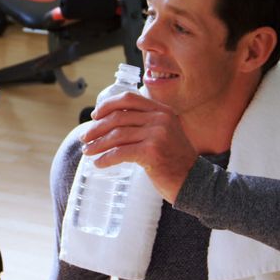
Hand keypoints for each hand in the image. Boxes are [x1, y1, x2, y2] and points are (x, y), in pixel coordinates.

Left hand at [80, 91, 197, 202]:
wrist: (194, 181)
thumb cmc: (174, 160)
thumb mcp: (164, 133)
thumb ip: (146, 123)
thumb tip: (111, 122)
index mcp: (162, 110)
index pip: (128, 98)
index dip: (107, 105)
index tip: (95, 116)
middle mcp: (160, 118)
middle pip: (118, 117)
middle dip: (97, 128)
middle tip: (85, 138)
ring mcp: (157, 134)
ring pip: (117, 135)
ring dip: (98, 144)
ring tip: (88, 152)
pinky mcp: (152, 152)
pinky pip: (120, 153)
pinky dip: (106, 159)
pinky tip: (99, 163)